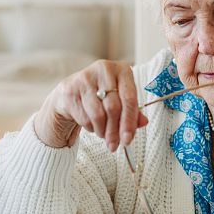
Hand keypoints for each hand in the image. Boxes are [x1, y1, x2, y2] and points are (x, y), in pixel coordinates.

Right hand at [34, 60, 148, 149]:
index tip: (128, 139)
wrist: (70, 92)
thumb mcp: (120, 100)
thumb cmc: (101, 96)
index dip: (130, 122)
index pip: (129, 98)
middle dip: (115, 131)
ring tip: (103, 134)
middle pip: (114, 108)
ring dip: (102, 131)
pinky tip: (91, 124)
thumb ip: (133, 111)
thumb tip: (143, 122)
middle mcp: (103, 69)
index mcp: (121, 69)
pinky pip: (84, 118)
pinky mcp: (70, 90)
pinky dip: (90, 127)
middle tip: (114, 145)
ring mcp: (85, 78)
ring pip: (98, 115)